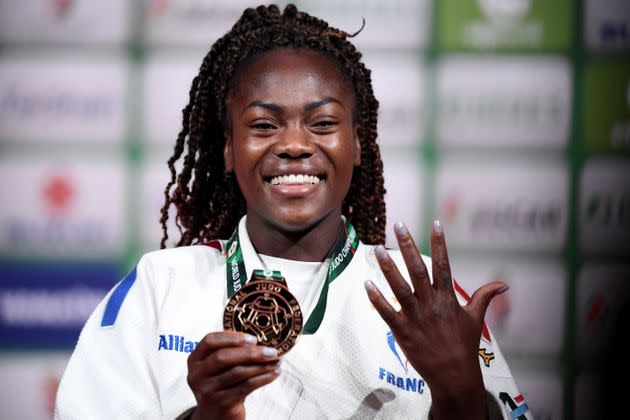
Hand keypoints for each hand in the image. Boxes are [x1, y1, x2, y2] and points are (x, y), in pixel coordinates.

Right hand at [187, 332, 280, 419]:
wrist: (214, 416)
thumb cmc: (221, 385)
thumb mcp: (218, 368)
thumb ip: (231, 352)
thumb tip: (261, 341)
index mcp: (195, 360)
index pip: (210, 341)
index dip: (232, 337)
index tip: (253, 338)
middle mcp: (197, 375)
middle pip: (223, 357)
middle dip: (251, 352)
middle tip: (271, 350)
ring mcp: (207, 390)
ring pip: (237, 372)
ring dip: (261, 365)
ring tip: (276, 361)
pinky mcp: (220, 403)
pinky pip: (246, 387)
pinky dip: (263, 378)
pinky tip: (274, 373)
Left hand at [364, 220, 507, 419]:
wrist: (454, 376)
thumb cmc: (465, 346)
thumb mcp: (475, 318)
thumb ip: (485, 296)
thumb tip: (504, 284)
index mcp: (448, 298)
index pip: (444, 264)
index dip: (439, 243)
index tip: (435, 222)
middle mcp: (431, 304)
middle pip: (418, 270)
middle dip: (408, 246)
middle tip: (398, 225)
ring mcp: (416, 317)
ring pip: (400, 288)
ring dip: (388, 268)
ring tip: (378, 249)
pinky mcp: (402, 331)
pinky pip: (387, 312)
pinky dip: (377, 299)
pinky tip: (366, 284)